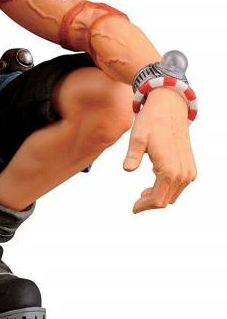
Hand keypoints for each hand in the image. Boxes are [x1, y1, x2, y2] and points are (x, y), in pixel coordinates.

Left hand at [123, 87, 196, 213]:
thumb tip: (127, 169)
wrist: (169, 109)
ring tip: (143, 192)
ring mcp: (189, 171)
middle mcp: (183, 174)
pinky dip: (166, 187)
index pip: (157, 200)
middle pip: (165, 200)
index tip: (133, 209)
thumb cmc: (151, 122)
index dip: (144, 206)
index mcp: (169, 170)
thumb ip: (133, 155)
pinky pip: (178, 185)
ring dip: (158, 195)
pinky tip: (154, 178)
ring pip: (173, 194)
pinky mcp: (190, 166)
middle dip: (150, 202)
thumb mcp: (137, 137)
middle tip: (136, 202)